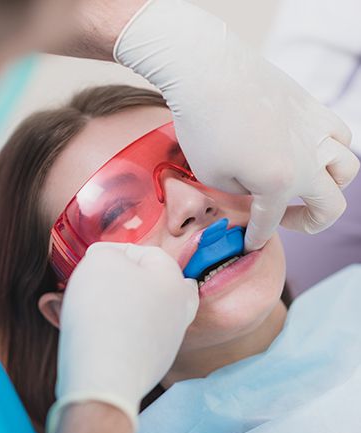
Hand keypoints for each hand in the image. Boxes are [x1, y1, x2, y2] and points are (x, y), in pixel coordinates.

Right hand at [47, 242, 197, 432]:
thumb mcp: (100, 261)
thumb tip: (107, 260)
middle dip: (124, 280)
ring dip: (117, 305)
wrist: (103, 376)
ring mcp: (167, 341)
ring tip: (86, 307)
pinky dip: (115, 330)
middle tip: (101, 282)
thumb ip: (107, 252)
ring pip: (143, 312)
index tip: (91, 259)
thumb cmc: (104, 311)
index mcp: (174, 281)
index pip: (147, 252)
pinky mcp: (151, 365)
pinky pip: (132, 337)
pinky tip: (93, 331)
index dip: (115, 251)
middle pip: (154, 284)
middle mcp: (178, 311)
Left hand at [114, 0, 359, 250]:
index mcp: (279, 183)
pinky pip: (339, 134)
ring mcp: (316, 130)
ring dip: (330, 186)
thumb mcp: (211, 175)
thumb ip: (240, 193)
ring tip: (305, 185)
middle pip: (331, 205)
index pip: (271, 221)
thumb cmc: (203, 126)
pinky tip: (309, 150)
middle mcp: (308, 160)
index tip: (249, 244)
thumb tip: (254, 191)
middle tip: (286, 220)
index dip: (257, 237)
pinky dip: (331, 150)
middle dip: (310, 223)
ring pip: (347, 168)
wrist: (207, 72)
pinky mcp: (312, 106)